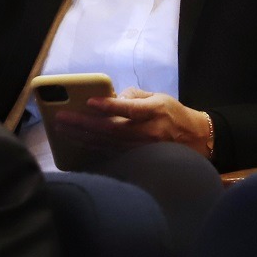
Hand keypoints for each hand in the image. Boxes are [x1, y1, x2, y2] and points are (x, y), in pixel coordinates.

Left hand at [55, 89, 214, 156]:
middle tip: (61, 118)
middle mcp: (148, 132)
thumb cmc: (173, 114)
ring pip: (107, 144)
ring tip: (62, 129)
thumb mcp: (159, 97)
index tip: (90, 102)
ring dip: (82, 136)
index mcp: (155, 111)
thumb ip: (133, 96)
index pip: (130, 110)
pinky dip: (91, 147)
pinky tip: (76, 141)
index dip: (110, 107)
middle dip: (83, 124)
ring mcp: (142, 149)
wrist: (194, 140)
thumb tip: (108, 99)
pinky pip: (110, 153)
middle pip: (111, 130)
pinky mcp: (136, 159)